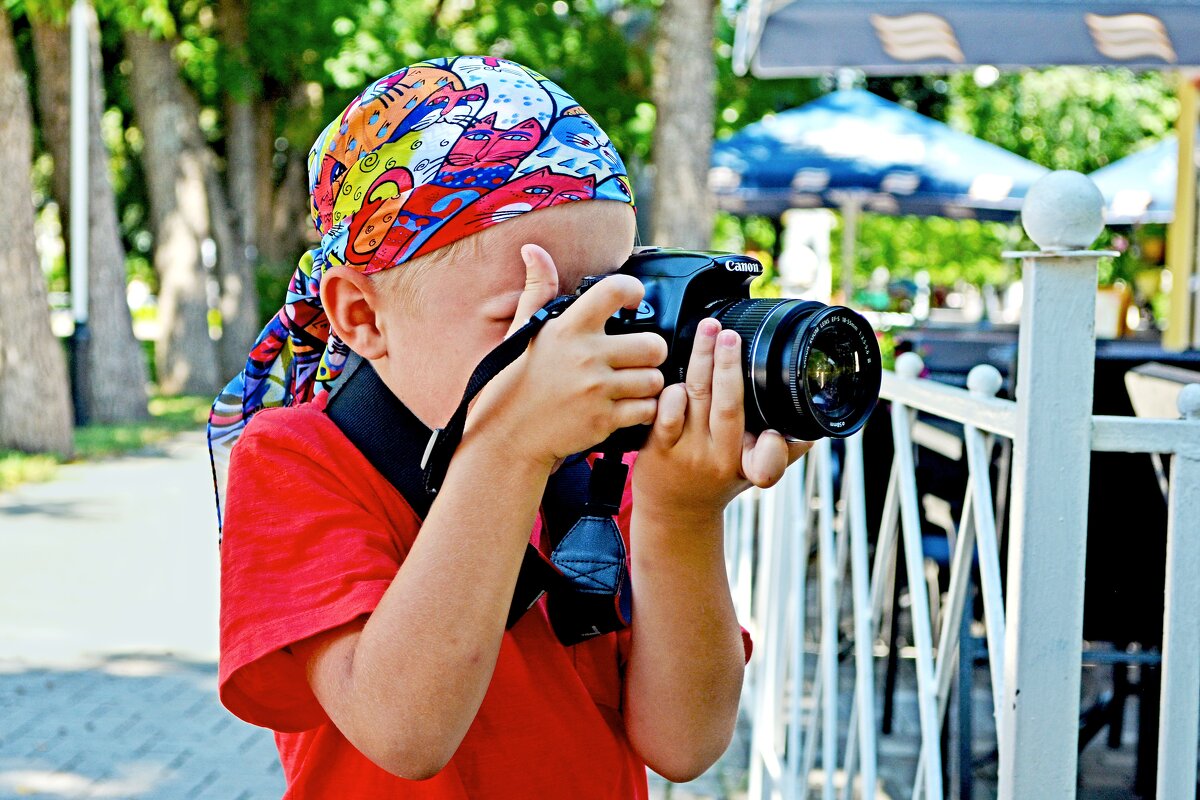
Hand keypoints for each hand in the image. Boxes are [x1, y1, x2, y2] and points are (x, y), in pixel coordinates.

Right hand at [467, 244, 667, 469]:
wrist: (508, 435)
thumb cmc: (514, 381)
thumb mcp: (522, 331)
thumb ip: (538, 288)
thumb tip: (533, 250)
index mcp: (568, 329)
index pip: (615, 290)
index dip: (634, 290)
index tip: (633, 301)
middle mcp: (586, 357)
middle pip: (653, 344)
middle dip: (652, 350)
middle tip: (639, 356)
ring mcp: (597, 391)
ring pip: (654, 379)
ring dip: (648, 382)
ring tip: (632, 384)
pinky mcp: (603, 421)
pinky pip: (646, 410)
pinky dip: (643, 410)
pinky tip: (628, 406)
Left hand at [633, 318, 810, 522]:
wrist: (675, 512)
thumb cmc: (717, 482)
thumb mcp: (753, 472)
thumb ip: (784, 451)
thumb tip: (815, 428)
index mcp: (748, 463)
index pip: (771, 459)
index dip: (778, 447)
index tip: (778, 431)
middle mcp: (720, 458)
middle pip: (728, 407)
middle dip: (730, 366)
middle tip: (731, 334)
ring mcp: (688, 451)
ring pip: (697, 398)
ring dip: (702, 359)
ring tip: (707, 329)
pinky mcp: (659, 446)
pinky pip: (666, 412)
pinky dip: (672, 390)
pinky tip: (676, 368)